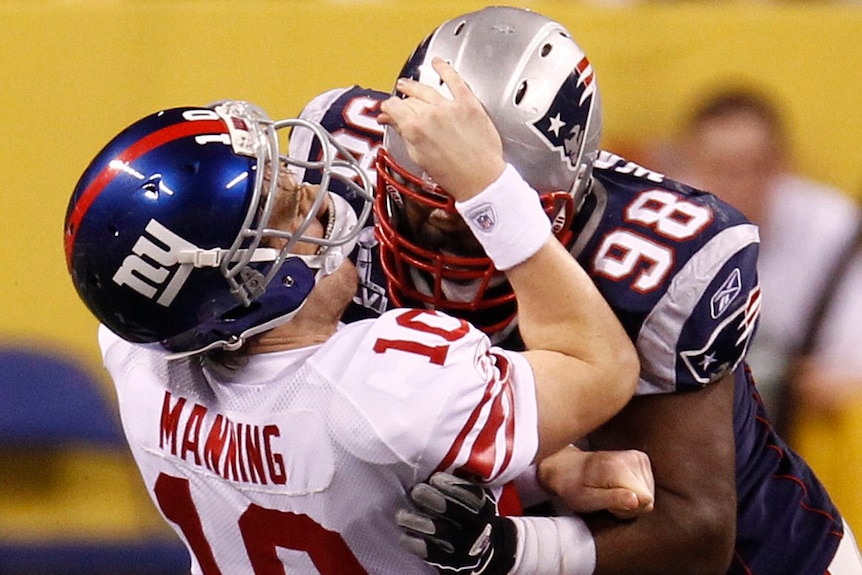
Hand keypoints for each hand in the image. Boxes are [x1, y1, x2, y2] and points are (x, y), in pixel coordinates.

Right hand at [377, 57, 505, 200]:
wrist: (481, 179)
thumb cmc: (453, 176)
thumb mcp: (419, 158)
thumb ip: (405, 136)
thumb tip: (395, 123)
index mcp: (415, 129)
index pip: (394, 107)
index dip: (387, 108)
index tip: (386, 110)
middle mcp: (431, 114)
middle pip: (410, 99)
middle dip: (401, 100)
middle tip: (397, 101)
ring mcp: (450, 106)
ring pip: (427, 89)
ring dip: (414, 85)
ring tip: (408, 84)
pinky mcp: (468, 103)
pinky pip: (455, 80)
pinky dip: (445, 69)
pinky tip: (438, 63)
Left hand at [396, 472, 516, 574]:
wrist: (484, 550)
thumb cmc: (469, 514)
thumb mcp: (474, 499)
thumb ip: (460, 484)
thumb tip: (432, 466)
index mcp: (484, 506)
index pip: (470, 493)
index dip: (451, 484)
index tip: (433, 478)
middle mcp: (478, 526)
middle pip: (455, 510)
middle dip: (432, 498)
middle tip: (416, 491)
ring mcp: (466, 547)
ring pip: (442, 532)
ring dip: (418, 521)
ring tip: (401, 515)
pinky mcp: (453, 563)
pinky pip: (433, 554)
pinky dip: (416, 544)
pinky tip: (403, 536)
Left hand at [538, 445, 654, 518]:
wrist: (568, 466)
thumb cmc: (573, 486)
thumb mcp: (587, 499)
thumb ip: (613, 500)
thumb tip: (636, 500)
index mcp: (619, 467)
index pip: (645, 501)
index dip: (629, 510)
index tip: (609, 505)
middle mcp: (632, 458)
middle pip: (648, 499)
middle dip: (630, 505)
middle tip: (606, 499)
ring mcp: (639, 456)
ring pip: (649, 494)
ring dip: (631, 499)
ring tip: (609, 491)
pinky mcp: (641, 458)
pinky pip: (648, 486)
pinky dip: (634, 491)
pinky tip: (617, 486)